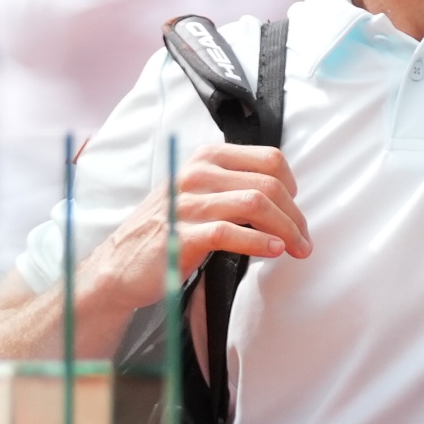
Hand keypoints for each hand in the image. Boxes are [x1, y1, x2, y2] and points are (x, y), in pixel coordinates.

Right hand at [75, 142, 311, 329]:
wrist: (120, 265)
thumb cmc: (165, 231)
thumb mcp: (197, 195)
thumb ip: (232, 186)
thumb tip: (283, 199)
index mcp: (205, 158)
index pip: (269, 159)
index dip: (292, 185)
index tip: (297, 210)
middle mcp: (196, 174)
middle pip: (268, 184)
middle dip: (296, 215)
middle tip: (304, 240)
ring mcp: (187, 203)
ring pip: (255, 204)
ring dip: (286, 229)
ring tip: (297, 248)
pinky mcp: (181, 235)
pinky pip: (230, 232)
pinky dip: (259, 242)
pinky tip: (273, 251)